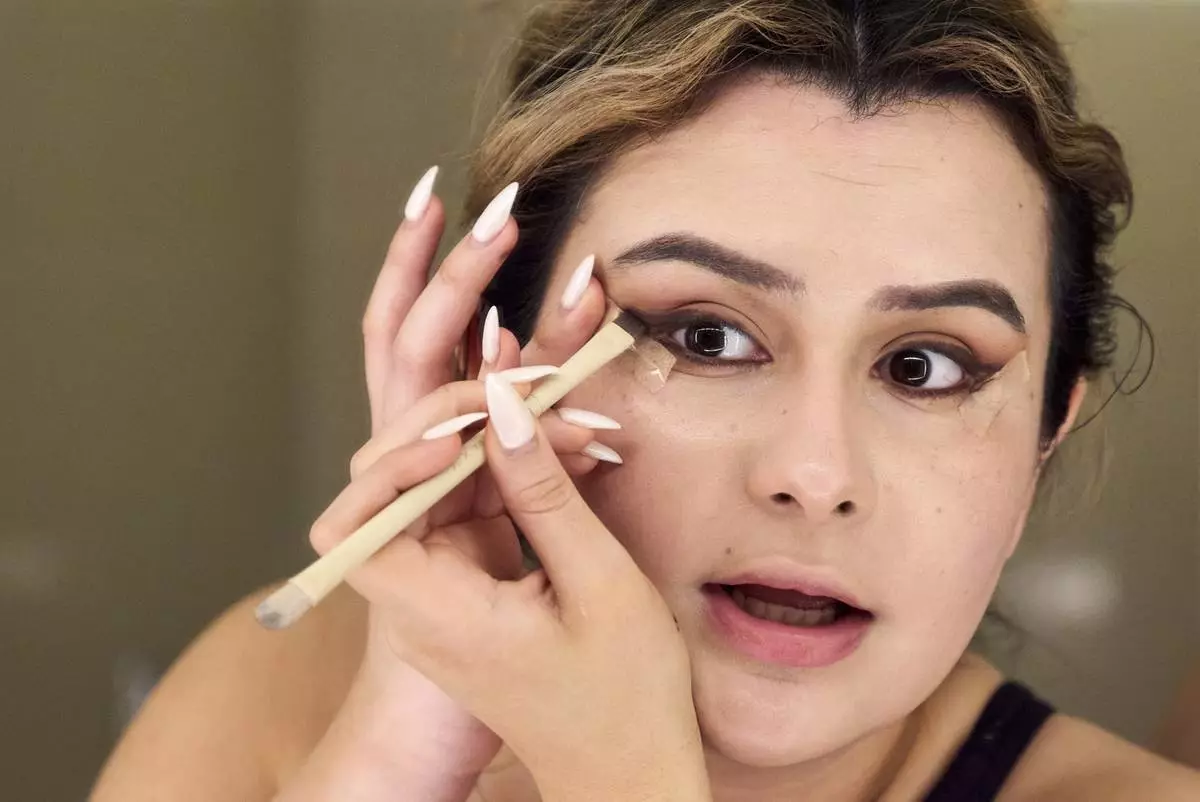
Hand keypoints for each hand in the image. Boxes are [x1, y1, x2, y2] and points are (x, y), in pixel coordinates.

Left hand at [320, 373, 710, 801]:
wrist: (629, 774)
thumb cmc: (622, 702)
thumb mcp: (600, 586)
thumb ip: (545, 493)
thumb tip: (506, 410)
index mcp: (436, 616)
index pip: (356, 525)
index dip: (397, 461)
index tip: (470, 427)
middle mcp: (419, 608)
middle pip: (391, 491)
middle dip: (455, 428)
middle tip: (528, 396)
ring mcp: (440, 600)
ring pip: (435, 491)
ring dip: (491, 443)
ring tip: (563, 416)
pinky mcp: (468, 593)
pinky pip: (469, 512)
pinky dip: (509, 475)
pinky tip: (562, 451)